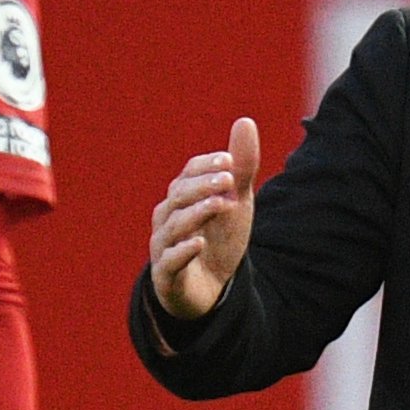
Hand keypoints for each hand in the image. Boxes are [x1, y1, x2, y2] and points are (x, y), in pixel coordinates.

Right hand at [148, 117, 259, 318]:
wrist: (212, 288)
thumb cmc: (219, 238)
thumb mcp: (235, 201)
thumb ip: (241, 168)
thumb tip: (245, 120)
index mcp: (181, 197)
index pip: (188, 174)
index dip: (206, 165)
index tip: (230, 160)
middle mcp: (167, 218)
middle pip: (178, 196)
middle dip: (203, 186)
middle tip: (230, 180)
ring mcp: (164, 247)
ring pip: (173, 226)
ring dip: (196, 213)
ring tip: (221, 205)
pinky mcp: (167, 276)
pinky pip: (169, 262)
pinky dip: (183, 251)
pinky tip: (199, 242)